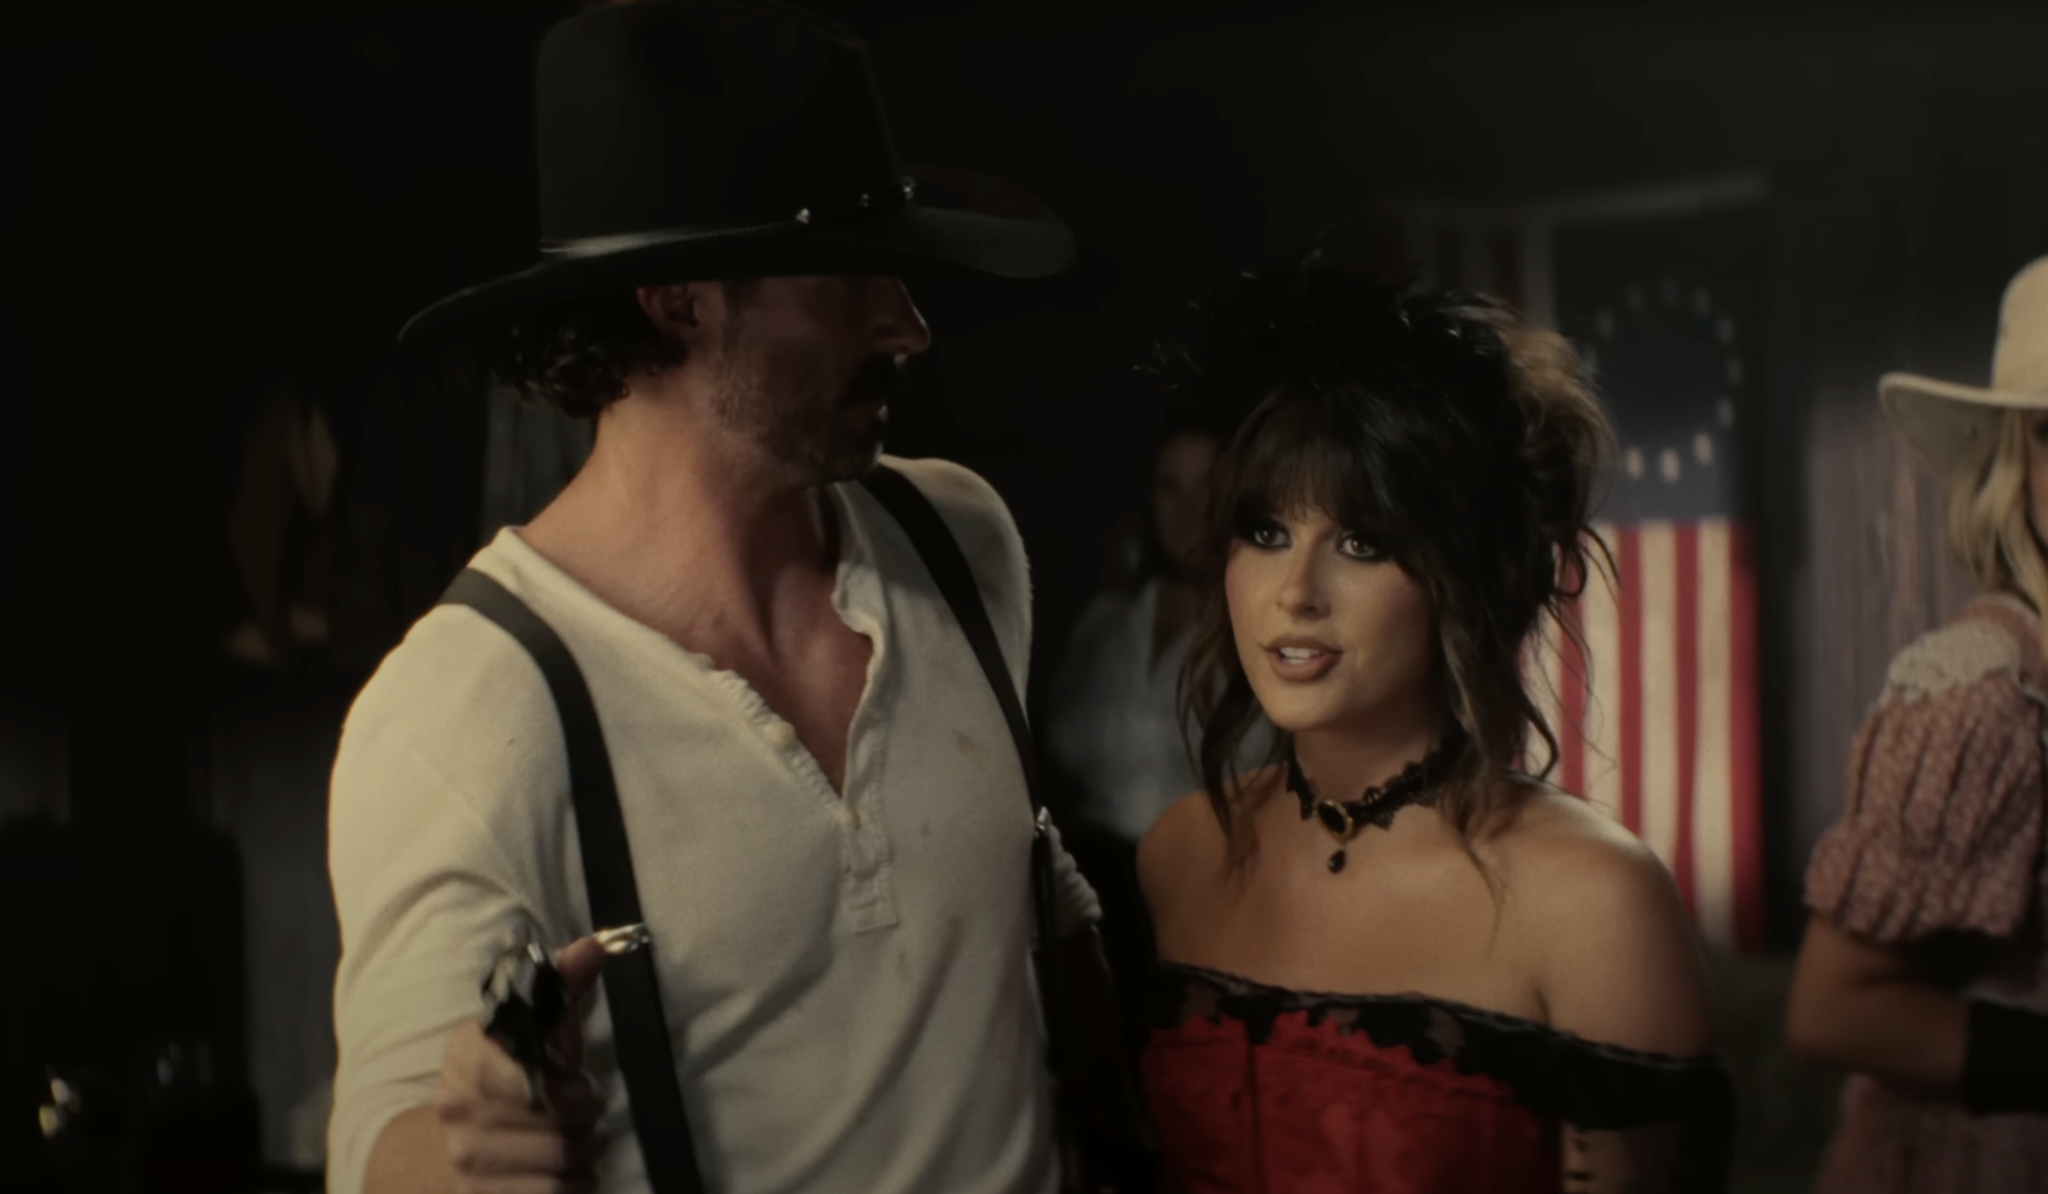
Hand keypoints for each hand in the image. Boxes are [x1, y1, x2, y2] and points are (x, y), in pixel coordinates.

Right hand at [435, 937, 610, 1193]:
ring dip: (586, 1155)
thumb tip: (593, 948)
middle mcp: (458, 1111)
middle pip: (560, 1127)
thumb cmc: (513, 1076)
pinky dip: (577, 1185)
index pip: (535, 1077)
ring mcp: (466, 1162)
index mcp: (468, 1057)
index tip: (580, 1084)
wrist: (455, 1145)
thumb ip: (563, 984)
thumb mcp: (537, 1027)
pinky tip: (568, 1171)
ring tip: (578, 1140)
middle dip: (589, 1121)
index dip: (574, 1087)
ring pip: (563, 1166)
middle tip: (585, 1114)